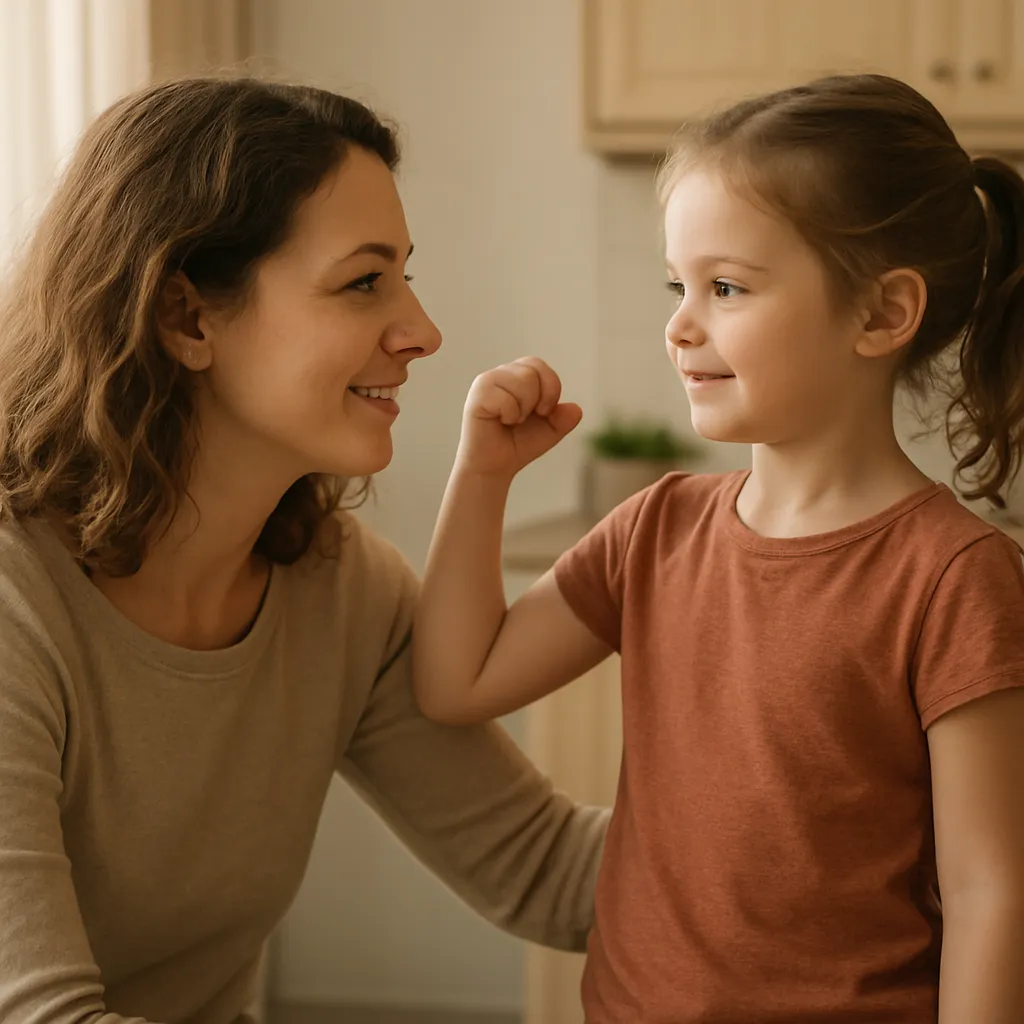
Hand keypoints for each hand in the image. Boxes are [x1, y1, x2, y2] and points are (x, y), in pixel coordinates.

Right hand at [457, 357, 582, 476]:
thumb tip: (576, 409)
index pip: (538, 365)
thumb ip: (565, 418)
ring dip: (524, 408)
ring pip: (523, 380)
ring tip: (511, 420)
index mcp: (514, 375)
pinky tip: (500, 422)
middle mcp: (499, 374)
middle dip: (538, 400)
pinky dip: (510, 415)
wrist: (494, 466)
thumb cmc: (518, 443)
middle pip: (532, 371)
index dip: (550, 388)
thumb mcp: (550, 430)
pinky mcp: (476, 398)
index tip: (543, 411)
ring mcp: (485, 384)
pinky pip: (507, 398)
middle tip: (523, 418)